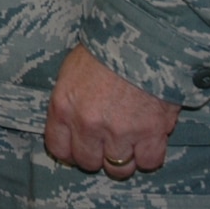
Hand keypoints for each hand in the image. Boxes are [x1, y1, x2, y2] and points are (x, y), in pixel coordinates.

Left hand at [43, 44, 179, 178]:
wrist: (141, 39)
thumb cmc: (105, 50)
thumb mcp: (71, 72)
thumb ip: (69, 103)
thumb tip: (71, 126)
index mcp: (63, 107)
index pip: (59, 149)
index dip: (70, 152)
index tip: (79, 148)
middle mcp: (88, 124)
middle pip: (88, 162)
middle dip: (97, 155)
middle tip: (107, 143)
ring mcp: (120, 132)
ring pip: (118, 168)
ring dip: (124, 159)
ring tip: (129, 143)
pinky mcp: (150, 134)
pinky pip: (149, 163)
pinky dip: (149, 155)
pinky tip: (148, 140)